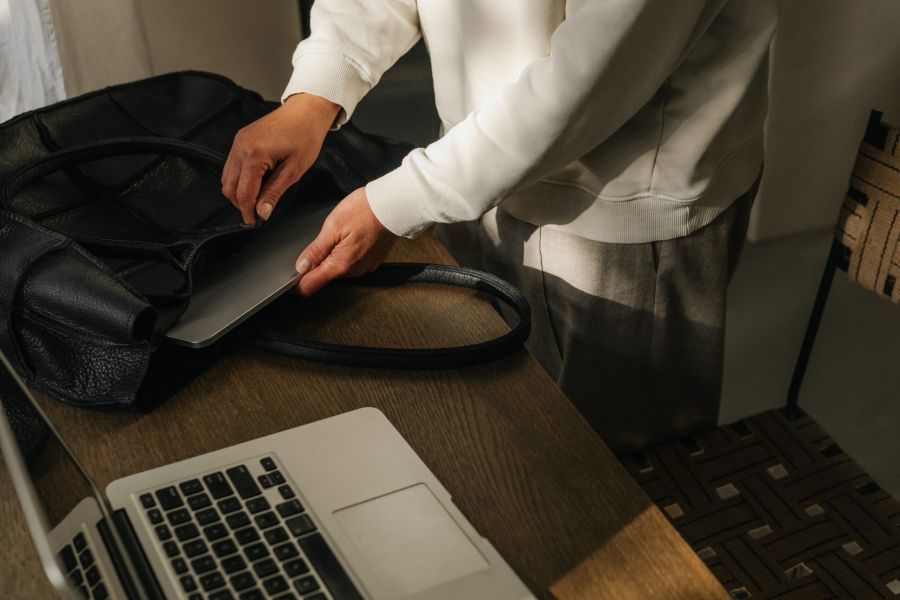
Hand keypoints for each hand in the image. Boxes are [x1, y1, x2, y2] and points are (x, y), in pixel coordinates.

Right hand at [221, 93, 340, 224]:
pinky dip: (239, 178)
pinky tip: (255, 184)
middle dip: (240, 204)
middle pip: (229, 187)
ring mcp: (238, 141)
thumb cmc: (305, 136)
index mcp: (254, 154)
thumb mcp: (294, 170)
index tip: (253, 222)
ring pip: (227, 177)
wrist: (306, 112)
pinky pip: (232, 165)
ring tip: (257, 200)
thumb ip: (274, 192)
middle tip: (256, 213)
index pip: (243, 192)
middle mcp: (241, 146)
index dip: (247, 211)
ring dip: (238, 192)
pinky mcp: (240, 139)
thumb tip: (262, 212)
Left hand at [295, 188, 397, 295]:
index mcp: (340, 264)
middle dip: (318, 261)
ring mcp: (365, 267)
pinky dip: (348, 251)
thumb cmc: (367, 211)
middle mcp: (354, 270)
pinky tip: (352, 235)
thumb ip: (316, 250)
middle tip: (321, 239)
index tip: (290, 276)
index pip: (310, 285)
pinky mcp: (373, 260)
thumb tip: (301, 266)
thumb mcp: (333, 226)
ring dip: (334, 255)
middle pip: (325, 275)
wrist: (396, 205)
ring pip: (339, 267)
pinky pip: (353, 261)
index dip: (297, 282)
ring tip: (341, 233)